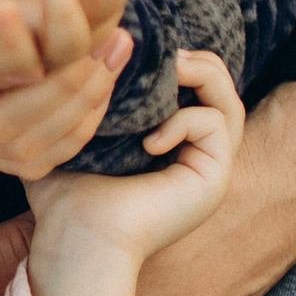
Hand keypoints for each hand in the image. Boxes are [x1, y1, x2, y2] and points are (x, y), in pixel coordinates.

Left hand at [30, 52, 246, 268]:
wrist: (76, 239)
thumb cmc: (65, 198)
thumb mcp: (71, 136)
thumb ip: (84, 99)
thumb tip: (89, 56)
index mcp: (170, 146)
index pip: (196, 89)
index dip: (178, 61)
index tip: (139, 55)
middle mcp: (195, 157)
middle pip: (222, 91)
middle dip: (196, 62)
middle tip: (161, 57)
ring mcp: (208, 169)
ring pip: (230, 104)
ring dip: (201, 76)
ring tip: (167, 76)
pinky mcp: (213, 180)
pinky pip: (216, 125)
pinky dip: (184, 120)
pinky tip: (148, 143)